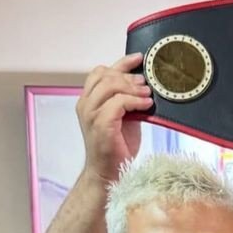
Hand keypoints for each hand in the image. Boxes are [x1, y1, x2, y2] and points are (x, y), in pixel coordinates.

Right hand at [76, 53, 153, 183]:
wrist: (108, 173)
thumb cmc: (116, 147)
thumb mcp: (123, 117)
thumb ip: (126, 100)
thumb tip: (143, 85)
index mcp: (88, 101)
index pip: (100, 72)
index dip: (120, 63)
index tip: (139, 59)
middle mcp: (85, 105)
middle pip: (106, 75)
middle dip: (129, 76)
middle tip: (145, 84)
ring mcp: (91, 114)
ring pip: (111, 86)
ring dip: (133, 88)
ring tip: (147, 94)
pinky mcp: (101, 124)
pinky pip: (119, 102)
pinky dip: (135, 101)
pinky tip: (146, 105)